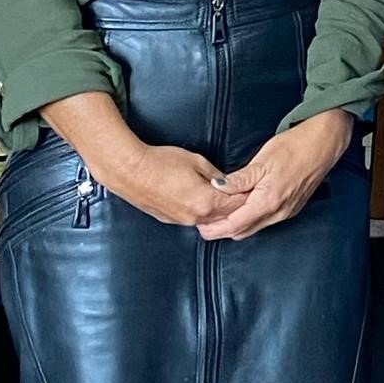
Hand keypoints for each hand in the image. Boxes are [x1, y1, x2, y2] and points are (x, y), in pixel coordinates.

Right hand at [102, 142, 246, 229]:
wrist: (130, 171)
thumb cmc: (161, 162)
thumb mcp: (196, 161)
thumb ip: (215, 175)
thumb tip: (226, 183)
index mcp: (207, 202)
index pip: (237, 204)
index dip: (247, 196)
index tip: (253, 190)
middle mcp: (196, 217)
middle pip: (226, 216)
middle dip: (236, 206)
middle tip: (245, 195)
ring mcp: (182, 221)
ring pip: (210, 221)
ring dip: (220, 212)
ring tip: (225, 198)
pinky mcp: (170, 219)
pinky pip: (194, 219)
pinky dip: (203, 213)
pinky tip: (203, 201)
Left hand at [200, 111, 355, 240]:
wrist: (324, 144)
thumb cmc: (295, 147)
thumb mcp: (262, 160)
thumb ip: (239, 179)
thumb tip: (217, 187)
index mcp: (268, 201)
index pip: (234, 225)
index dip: (215, 228)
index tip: (201, 225)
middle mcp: (278, 212)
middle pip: (243, 231)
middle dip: (222, 229)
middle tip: (205, 220)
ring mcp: (286, 212)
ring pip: (254, 228)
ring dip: (236, 225)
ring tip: (219, 213)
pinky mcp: (291, 209)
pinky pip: (265, 221)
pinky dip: (250, 219)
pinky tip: (242, 208)